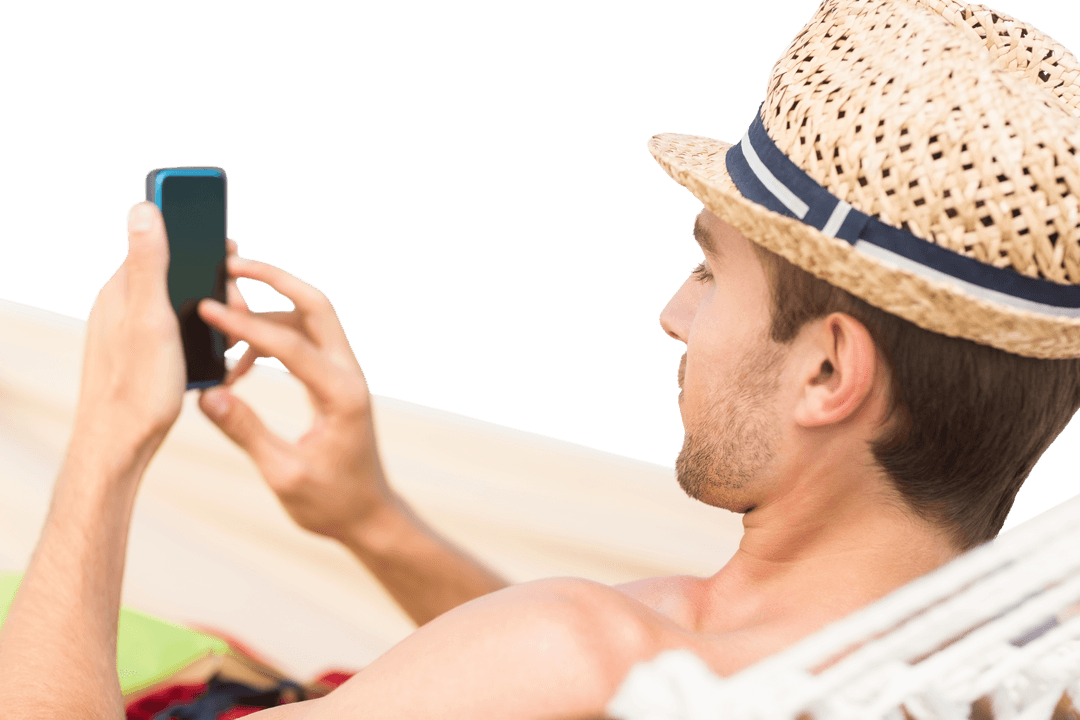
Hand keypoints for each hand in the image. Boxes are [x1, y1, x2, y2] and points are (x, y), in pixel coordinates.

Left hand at [71, 202, 251, 461]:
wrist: (120, 446)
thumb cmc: (136, 387)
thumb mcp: (150, 319)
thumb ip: (148, 263)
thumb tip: (145, 207)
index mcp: (121, 290)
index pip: (159, 244)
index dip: (196, 242)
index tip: (227, 247)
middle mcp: (121, 306)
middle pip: (176, 276)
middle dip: (213, 287)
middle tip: (236, 312)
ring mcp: (131, 332)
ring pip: (182, 307)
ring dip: (212, 317)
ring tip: (231, 340)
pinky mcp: (142, 356)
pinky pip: (180, 334)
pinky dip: (202, 339)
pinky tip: (215, 359)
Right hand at [194, 255, 394, 542]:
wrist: (368, 515)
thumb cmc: (331, 502)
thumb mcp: (283, 474)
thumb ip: (246, 432)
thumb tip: (206, 395)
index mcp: (341, 396)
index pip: (291, 345)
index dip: (246, 324)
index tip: (206, 308)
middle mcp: (349, 375)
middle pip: (317, 306)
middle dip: (277, 279)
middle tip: (234, 263)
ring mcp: (345, 375)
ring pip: (310, 320)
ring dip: (268, 312)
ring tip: (222, 321)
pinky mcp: (335, 381)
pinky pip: (305, 342)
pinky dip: (273, 340)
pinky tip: (239, 365)